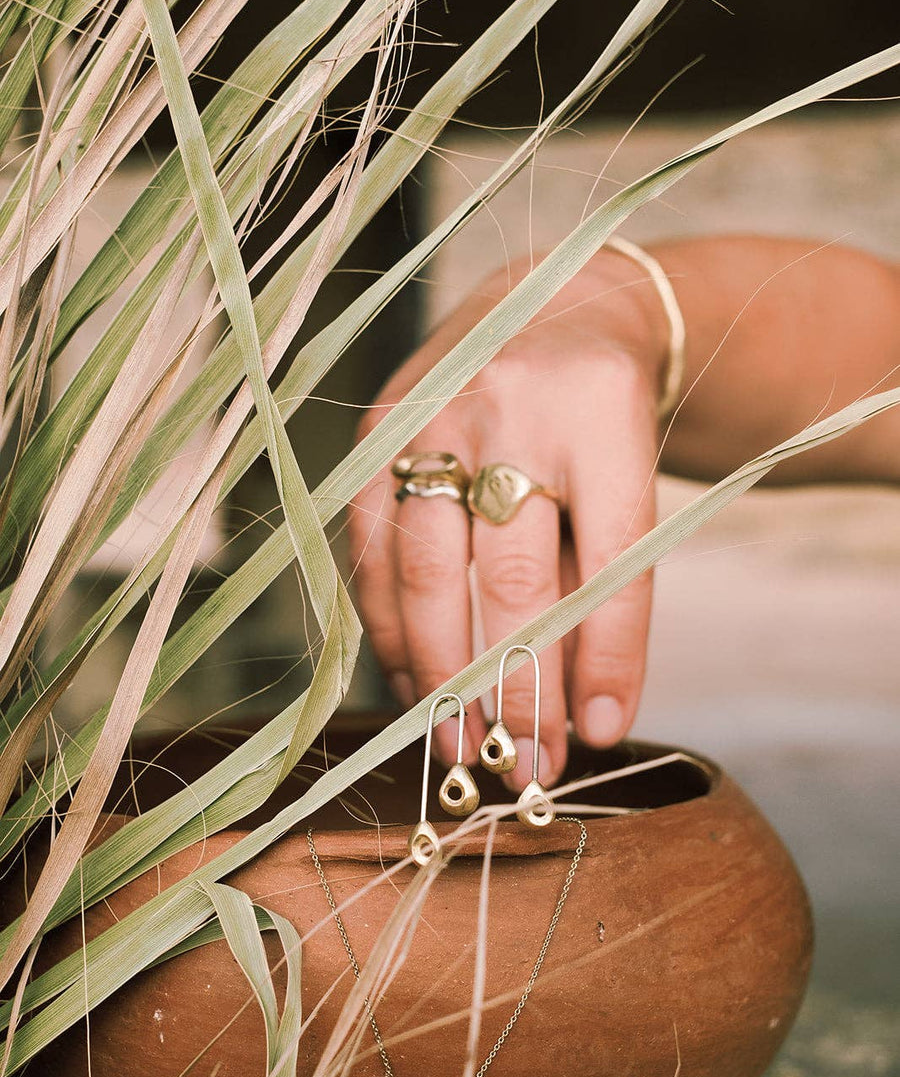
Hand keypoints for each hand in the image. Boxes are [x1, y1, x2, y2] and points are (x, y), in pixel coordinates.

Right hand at [348, 250, 669, 789]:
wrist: (555, 307)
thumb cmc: (603, 421)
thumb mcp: (628, 483)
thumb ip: (605, 586)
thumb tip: (587, 720)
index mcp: (603, 411)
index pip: (609, 557)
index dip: (605, 658)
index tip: (600, 738)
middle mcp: (514, 403)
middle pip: (509, 574)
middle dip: (516, 688)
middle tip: (525, 769)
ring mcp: (435, 410)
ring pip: (426, 569)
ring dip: (442, 675)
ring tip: (464, 749)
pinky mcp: (377, 427)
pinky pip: (372, 550)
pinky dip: (392, 628)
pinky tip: (415, 684)